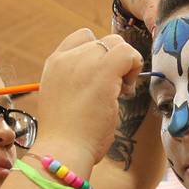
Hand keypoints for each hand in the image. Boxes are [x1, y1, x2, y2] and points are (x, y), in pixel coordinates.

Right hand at [36, 30, 142, 165]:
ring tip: (120, 92)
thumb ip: (78, 82)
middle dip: (113, 62)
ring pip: (117, 43)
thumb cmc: (67, 136)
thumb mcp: (64, 99)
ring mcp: (84, 61)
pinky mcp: (103, 71)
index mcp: (54, 64)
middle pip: (102, 41)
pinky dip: (135, 67)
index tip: (100, 79)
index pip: (82, 38)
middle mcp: (67, 57)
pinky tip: (126, 91)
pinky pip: (128, 53)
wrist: (63, 149)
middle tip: (114, 90)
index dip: (98, 55)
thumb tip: (106, 80)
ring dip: (125, 64)